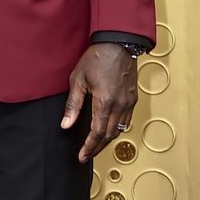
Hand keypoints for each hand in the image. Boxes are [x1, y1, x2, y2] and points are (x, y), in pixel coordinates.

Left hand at [60, 45, 138, 163]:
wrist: (119, 43)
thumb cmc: (97, 57)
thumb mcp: (78, 79)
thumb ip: (73, 105)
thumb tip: (66, 124)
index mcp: (104, 102)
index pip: (97, 133)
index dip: (89, 147)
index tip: (82, 156)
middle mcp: (119, 105)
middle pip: (109, 135)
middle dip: (97, 148)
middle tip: (86, 155)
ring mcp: (128, 102)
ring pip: (119, 130)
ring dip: (107, 141)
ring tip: (96, 146)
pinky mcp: (133, 98)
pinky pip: (126, 120)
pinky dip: (117, 130)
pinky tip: (109, 131)